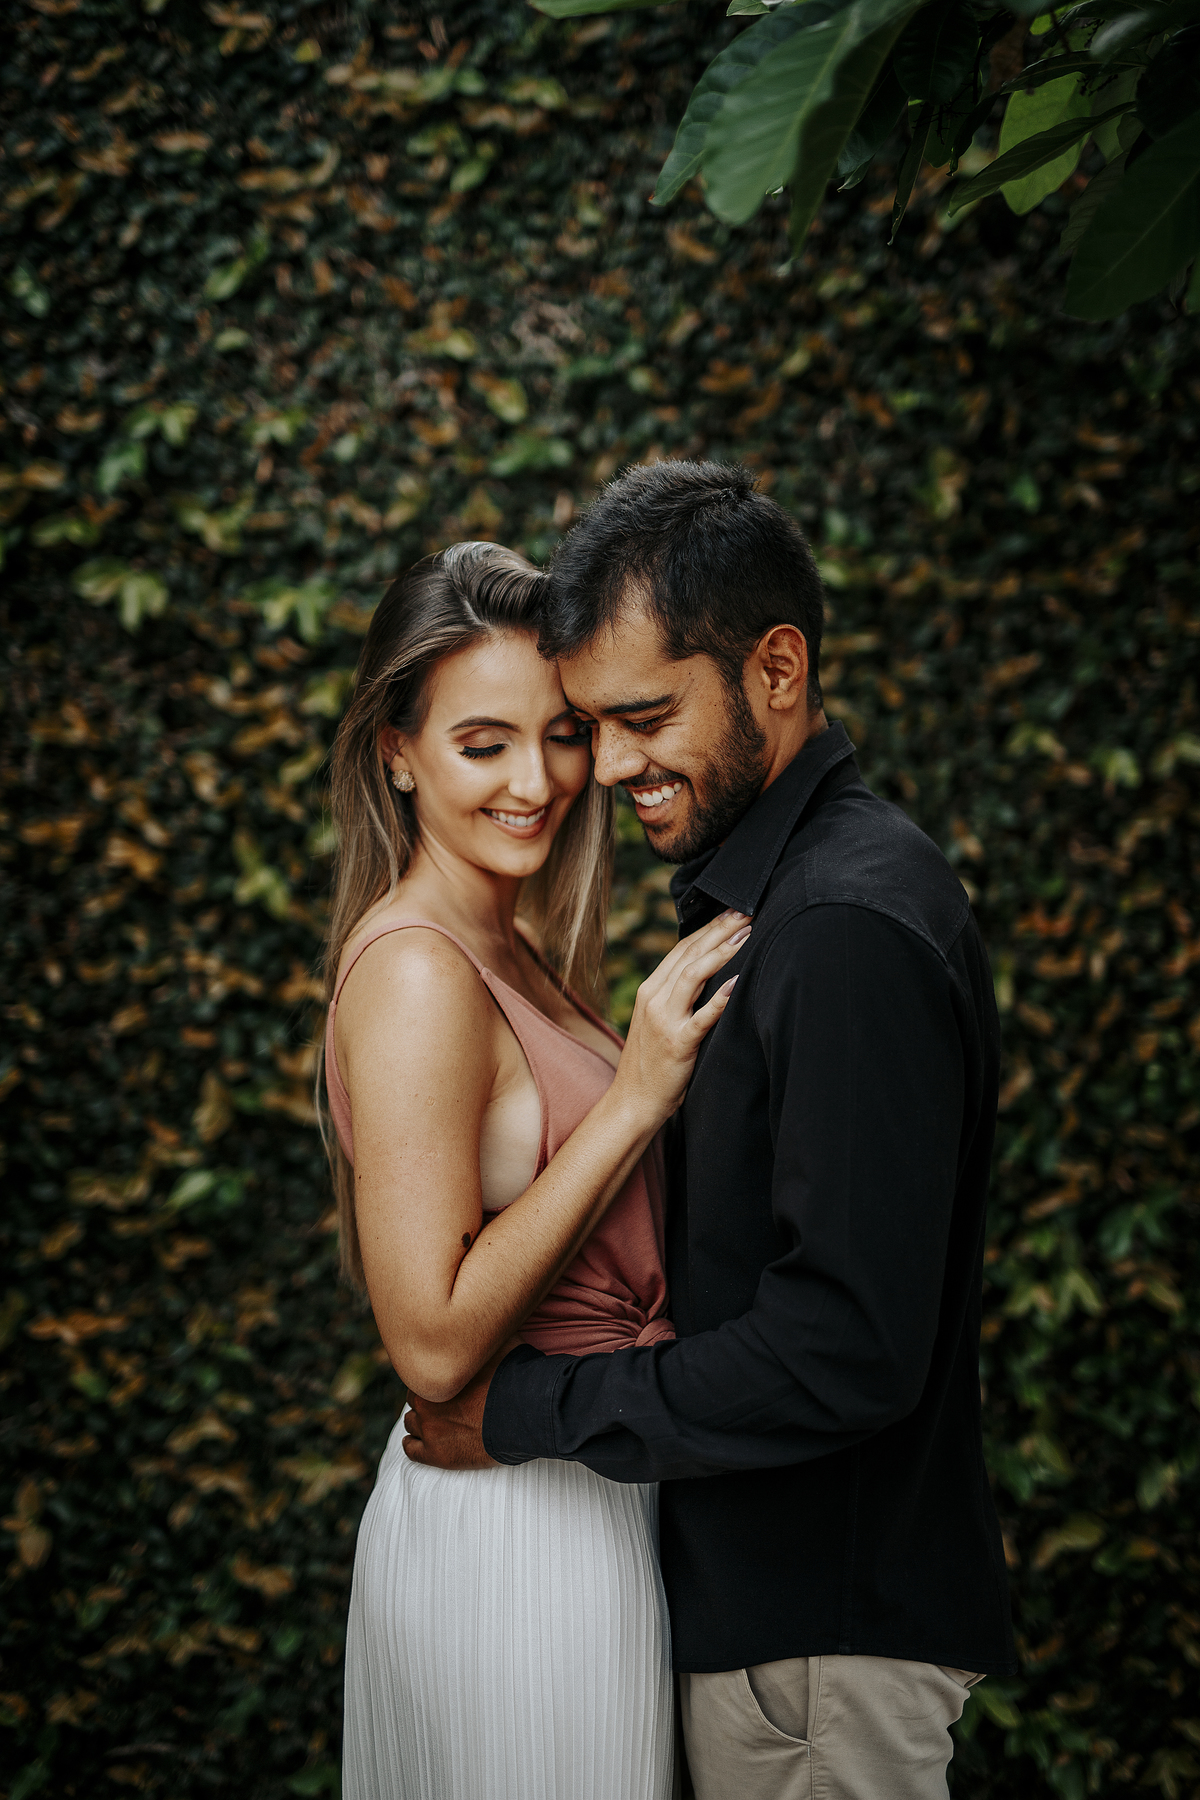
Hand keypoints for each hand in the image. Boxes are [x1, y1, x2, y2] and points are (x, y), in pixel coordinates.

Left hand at [402, 1339, 519, 1469]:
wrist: (526, 1415)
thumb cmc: (515, 1377)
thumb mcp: (502, 1342)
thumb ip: (486, 1332)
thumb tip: (489, 1317)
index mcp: (437, 1372)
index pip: (421, 1373)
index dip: (434, 1378)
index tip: (446, 1382)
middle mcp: (426, 1399)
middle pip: (415, 1398)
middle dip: (427, 1399)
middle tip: (444, 1402)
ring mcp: (429, 1429)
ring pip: (411, 1423)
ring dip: (421, 1421)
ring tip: (437, 1423)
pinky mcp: (436, 1455)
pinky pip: (410, 1450)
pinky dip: (414, 1444)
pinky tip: (423, 1442)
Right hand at [612, 909, 749, 1128]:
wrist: (632, 1102)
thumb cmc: (652, 1064)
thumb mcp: (659, 1021)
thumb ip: (676, 997)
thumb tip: (706, 974)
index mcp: (650, 991)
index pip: (682, 948)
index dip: (709, 927)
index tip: (733, 910)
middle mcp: (654, 999)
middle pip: (690, 954)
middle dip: (720, 929)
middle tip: (746, 909)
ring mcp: (665, 1021)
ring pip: (693, 975)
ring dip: (722, 951)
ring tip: (747, 933)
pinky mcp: (678, 1044)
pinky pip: (702, 1017)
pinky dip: (721, 998)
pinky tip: (739, 981)